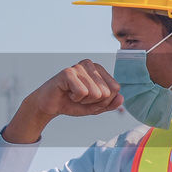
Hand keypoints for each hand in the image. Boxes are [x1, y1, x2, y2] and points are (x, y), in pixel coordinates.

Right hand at [2, 60, 121, 143]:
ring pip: (95, 93)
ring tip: (73, 95)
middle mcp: (90, 64)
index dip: (103, 101)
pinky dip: (74, 99)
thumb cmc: (72, 103)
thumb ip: (109, 104)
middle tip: (79, 98)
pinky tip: (67, 93)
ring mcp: (79, 67)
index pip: (115, 89)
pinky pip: (82, 93)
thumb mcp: (94, 107)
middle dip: (93, 102)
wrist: (50, 105)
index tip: (89, 98)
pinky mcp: (68, 72)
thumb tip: (121, 98)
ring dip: (83, 101)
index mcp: (99, 70)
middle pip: (106, 92)